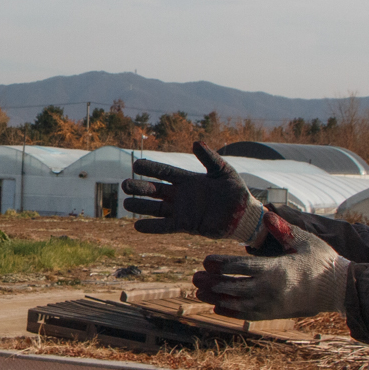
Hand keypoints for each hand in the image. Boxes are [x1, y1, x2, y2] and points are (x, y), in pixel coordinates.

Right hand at [123, 142, 266, 241]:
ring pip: (156, 208)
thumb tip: (196, 142)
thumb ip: (210, 158)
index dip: (150, 169)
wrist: (243, 215)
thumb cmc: (235, 191)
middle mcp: (181, 195)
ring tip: (126, 203)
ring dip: (141, 206)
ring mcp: (182, 211)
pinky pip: (165, 226)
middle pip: (155, 190)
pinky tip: (137, 225)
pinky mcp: (186, 225)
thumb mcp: (223, 171)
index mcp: (188, 180)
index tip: (135, 165)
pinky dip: (152, 226)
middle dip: (140, 187)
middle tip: (124, 184)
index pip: (164, 173)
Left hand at [194, 232, 349, 322]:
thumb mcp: (304, 241)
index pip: (243, 267)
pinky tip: (216, 307)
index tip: (206, 261)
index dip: (222, 264)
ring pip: (237, 304)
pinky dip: (230, 312)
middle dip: (212, 282)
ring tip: (198, 292)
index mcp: (277, 269)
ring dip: (216, 298)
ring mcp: (272, 305)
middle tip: (194, 277)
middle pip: (235, 287)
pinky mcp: (275, 314)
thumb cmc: (321, 261)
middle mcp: (272, 290)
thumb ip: (282, 229)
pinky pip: (248, 315)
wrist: (339, 290)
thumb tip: (266, 213)